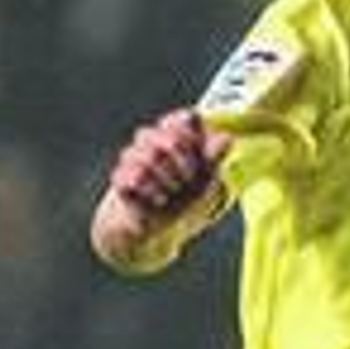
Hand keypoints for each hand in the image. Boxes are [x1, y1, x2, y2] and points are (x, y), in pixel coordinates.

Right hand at [93, 108, 233, 272]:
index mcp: (174, 135)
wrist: (158, 229)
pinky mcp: (120, 176)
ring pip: (150, 156)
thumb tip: (229, 138)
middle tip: (187, 179)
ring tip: (170, 193)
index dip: (194, 136)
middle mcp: (152, 140)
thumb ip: (213, 160)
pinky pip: (135, 176)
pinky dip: (152, 192)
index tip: (198, 153)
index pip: (185, 118)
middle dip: (185, 164)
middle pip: (170, 139)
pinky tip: (157, 200)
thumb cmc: (183, 200)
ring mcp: (133, 156)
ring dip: (168, 181)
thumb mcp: (204, 182)